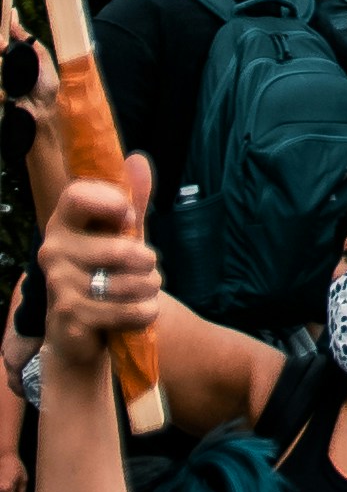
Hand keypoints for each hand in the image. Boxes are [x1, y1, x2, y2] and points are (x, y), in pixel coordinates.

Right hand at [39, 164, 158, 384]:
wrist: (81, 332)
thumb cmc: (105, 273)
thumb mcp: (122, 235)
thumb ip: (132, 201)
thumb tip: (137, 159)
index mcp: (63, 222)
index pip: (79, 195)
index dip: (112, 203)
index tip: (128, 217)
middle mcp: (53, 250)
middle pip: (122, 249)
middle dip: (148, 263)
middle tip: (146, 269)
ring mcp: (58, 284)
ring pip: (128, 282)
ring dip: (148, 289)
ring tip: (141, 291)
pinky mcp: (69, 316)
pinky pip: (126, 310)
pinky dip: (144, 312)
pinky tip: (139, 312)